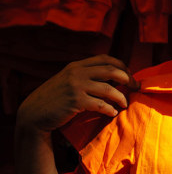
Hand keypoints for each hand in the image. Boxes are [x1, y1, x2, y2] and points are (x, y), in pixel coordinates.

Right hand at [16, 55, 139, 133]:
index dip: (122, 66)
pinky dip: (110, 109)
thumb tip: (113, 76)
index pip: (106, 59)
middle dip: (128, 79)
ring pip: (110, 89)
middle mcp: (77, 72)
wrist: (33, 114)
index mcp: (77, 66)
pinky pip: (101, 104)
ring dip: (121, 97)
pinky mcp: (76, 101)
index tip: (130, 75)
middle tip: (135, 88)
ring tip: (125, 104)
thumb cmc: (54, 99)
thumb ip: (85, 76)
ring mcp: (76, 86)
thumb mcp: (67, 80)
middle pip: (112, 71)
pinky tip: (112, 113)